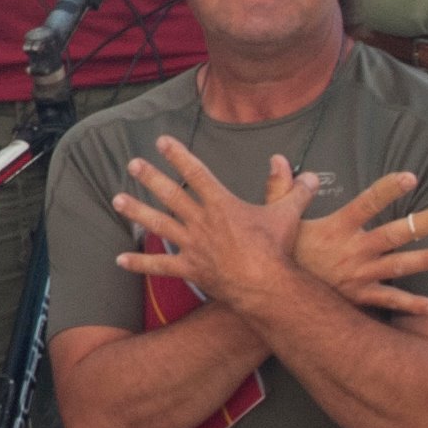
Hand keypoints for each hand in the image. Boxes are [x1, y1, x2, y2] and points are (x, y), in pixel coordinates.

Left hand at [109, 136, 313, 314]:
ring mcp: (192, 246)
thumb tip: (310, 173)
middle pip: (171, 195)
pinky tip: (119, 259)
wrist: (267, 287)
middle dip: (150, 177)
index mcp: (222, 205)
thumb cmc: (277, 250)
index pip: (196, 174)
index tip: (161, 141)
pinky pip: (160, 265)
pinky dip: (139, 263)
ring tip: (117, 199)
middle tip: (132, 164)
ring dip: (137, 211)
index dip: (178, 156)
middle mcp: (202, 222)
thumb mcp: (287, 214)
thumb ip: (295, 191)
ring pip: (158, 225)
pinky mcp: (190, 269)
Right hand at [282, 162, 427, 316]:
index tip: (410, 177)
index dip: (388, 189)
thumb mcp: (274, 218)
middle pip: (392, 235)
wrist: (271, 294)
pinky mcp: (359, 297)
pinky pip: (390, 300)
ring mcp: (358, 275)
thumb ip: (282, 188)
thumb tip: (280, 159)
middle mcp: (352, 251)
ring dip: (426, 260)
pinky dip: (413, 304)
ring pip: (398, 267)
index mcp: (336, 229)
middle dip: (419, 225)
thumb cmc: (278, 254)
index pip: (366, 203)